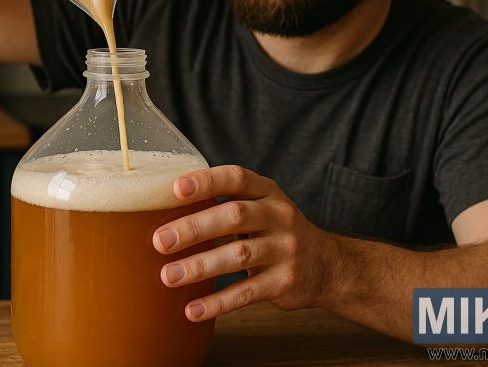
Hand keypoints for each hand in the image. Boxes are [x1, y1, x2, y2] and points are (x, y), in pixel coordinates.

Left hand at [152, 165, 330, 321]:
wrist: (327, 266)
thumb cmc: (276, 231)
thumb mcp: (261, 206)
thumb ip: (225, 202)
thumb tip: (164, 206)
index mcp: (267, 192)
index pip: (236, 178)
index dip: (206, 182)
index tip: (176, 189)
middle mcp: (279, 216)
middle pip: (234, 216)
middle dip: (194, 228)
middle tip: (160, 240)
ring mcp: (285, 249)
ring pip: (239, 255)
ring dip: (200, 266)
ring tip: (168, 276)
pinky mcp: (284, 282)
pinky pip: (247, 292)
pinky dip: (218, 302)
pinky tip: (193, 310)